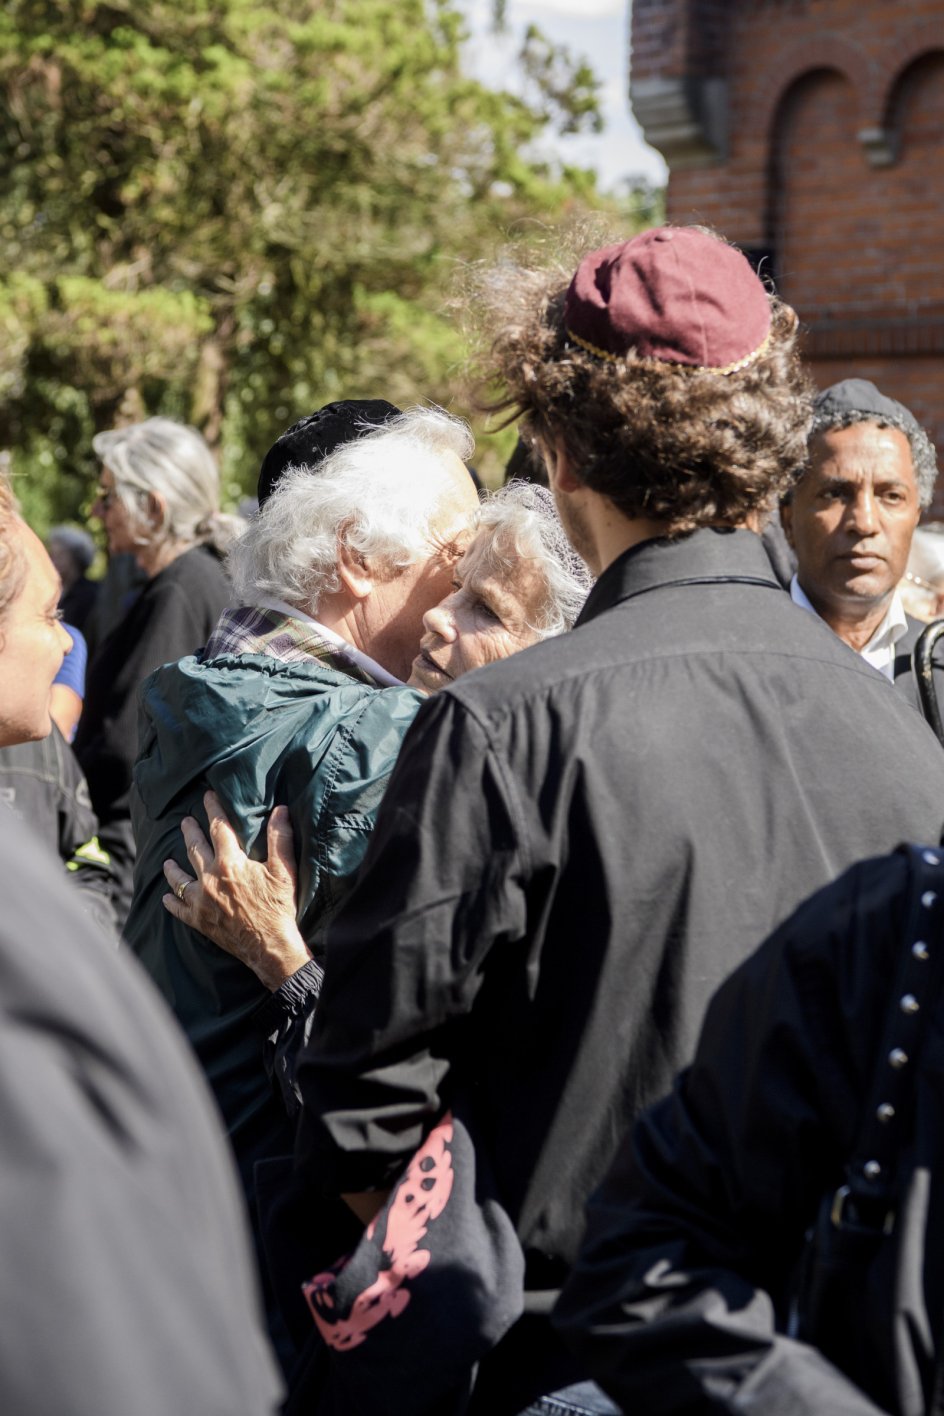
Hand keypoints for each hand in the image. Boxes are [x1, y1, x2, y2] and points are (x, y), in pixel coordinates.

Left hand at [162, 789, 309, 990]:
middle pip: (194, 848)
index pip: (219, 828)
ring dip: (173, 868)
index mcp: (230, 862)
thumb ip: (280, 838)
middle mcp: (210, 878)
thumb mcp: (284, 870)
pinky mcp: (199, 920)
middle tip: (185, 822)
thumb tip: (281, 810)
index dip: (213, 810)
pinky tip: (167, 897)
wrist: (269, 945)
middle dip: (190, 832)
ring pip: (180, 878)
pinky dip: (172, 902)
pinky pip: (179, 909)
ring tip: (167, 861)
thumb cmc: (278, 907)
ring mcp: (201, 900)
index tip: (207, 797)